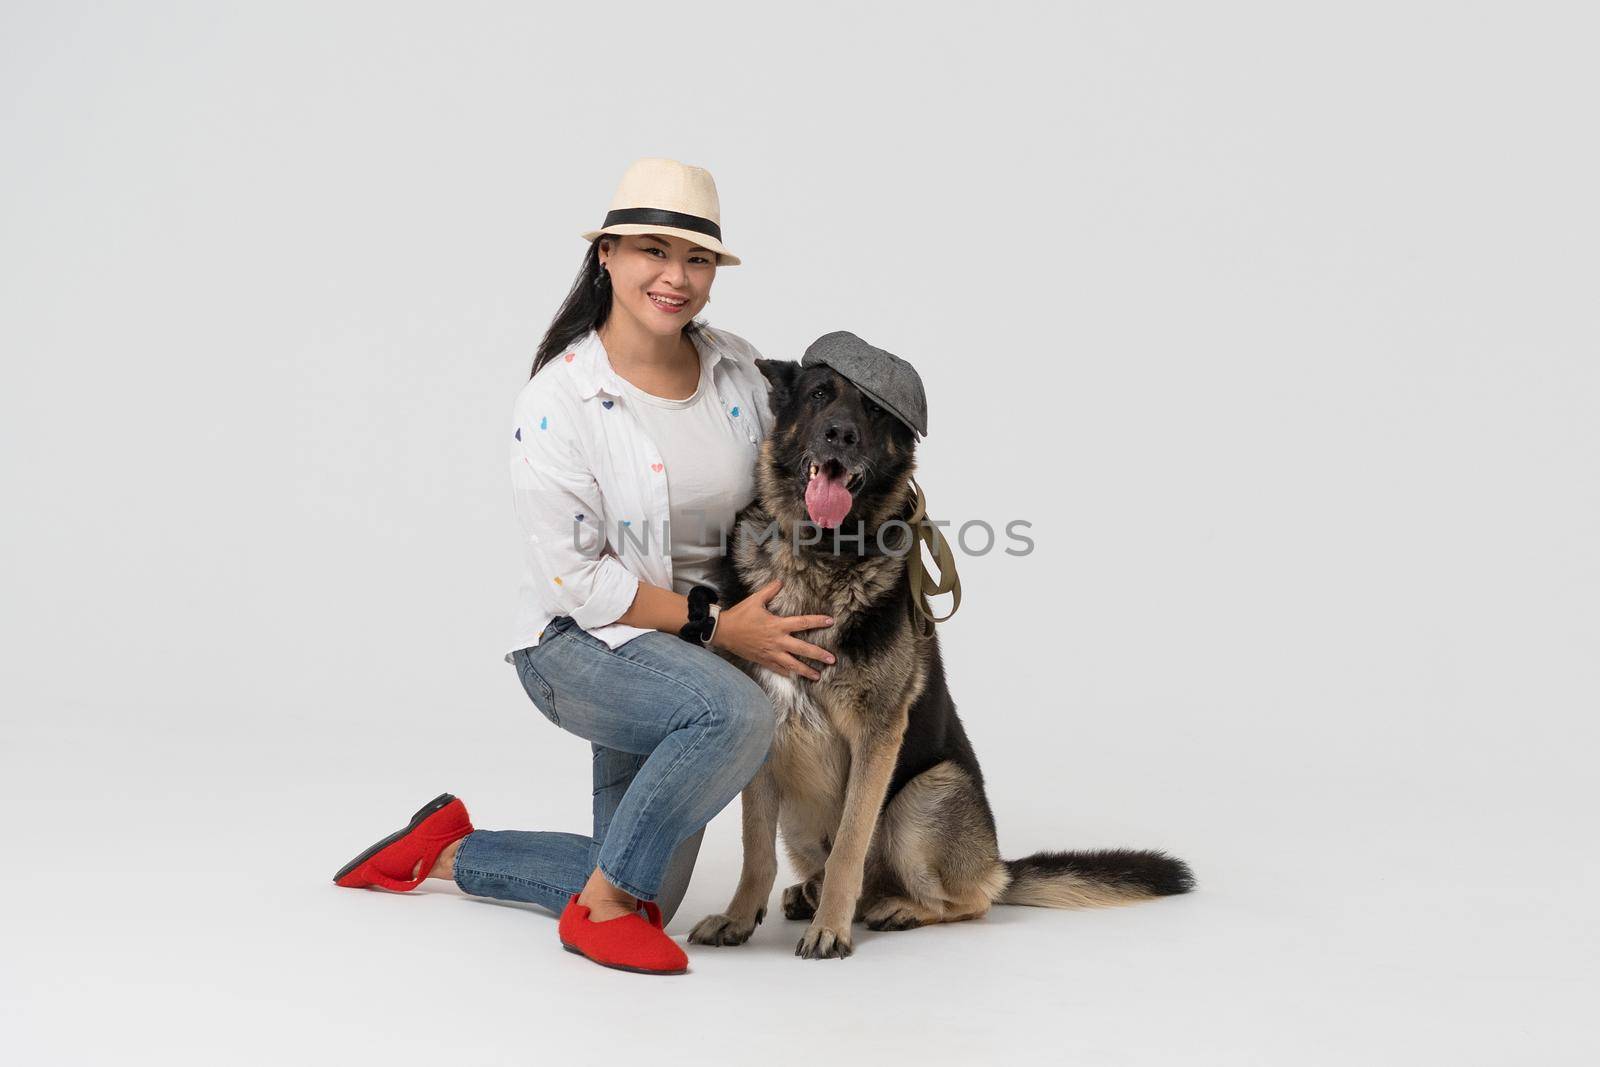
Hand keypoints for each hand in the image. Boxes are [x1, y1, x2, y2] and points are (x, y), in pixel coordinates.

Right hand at [712, 579, 835, 679]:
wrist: (723, 631)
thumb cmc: (740, 615)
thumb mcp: (755, 600)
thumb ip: (770, 591)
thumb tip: (780, 581)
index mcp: (777, 625)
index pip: (802, 623)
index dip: (817, 621)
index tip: (830, 622)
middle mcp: (777, 641)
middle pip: (803, 649)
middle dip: (819, 655)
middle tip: (832, 659)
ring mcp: (771, 653)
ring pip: (792, 665)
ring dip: (806, 671)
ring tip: (818, 676)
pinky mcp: (763, 660)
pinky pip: (778, 669)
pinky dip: (787, 673)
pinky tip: (795, 676)